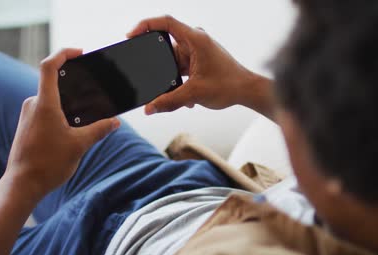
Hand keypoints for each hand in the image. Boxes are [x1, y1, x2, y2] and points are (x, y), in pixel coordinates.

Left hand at [5, 48, 120, 198]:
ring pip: (51, 99)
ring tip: (87, 114)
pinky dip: (61, 112)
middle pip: (54, 83)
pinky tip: (73, 127)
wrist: (23, 185)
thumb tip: (115, 122)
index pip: (48, 66)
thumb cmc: (48, 164)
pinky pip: (46, 110)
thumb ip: (99, 130)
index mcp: (44, 104)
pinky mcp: (28, 125)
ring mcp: (28, 115)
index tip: (79, 53)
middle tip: (93, 90)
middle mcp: (33, 105)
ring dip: (69, 102)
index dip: (64, 53)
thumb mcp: (79, 145)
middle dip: (75, 85)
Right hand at [127, 15, 271, 114]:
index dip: (145, 25)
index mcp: (195, 39)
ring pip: (171, 62)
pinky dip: (178, 82)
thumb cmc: (229, 85)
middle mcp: (194, 41)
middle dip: (158, 64)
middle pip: (165, 46)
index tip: (131, 36)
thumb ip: (169, 101)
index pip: (165, 22)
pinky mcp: (196, 61)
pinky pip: (179, 69)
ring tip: (178, 93)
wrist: (246, 91)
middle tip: (153, 77)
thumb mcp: (195, 93)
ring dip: (171, 78)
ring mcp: (195, 51)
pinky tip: (185, 97)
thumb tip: (149, 108)